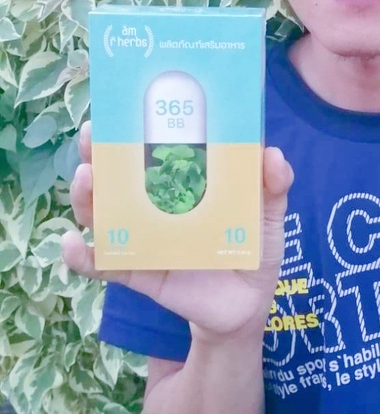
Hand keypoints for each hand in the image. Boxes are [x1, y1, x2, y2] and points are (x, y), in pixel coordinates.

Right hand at [62, 122, 293, 342]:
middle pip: (117, 174)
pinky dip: (82, 257)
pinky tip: (72, 244)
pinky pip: (104, 265)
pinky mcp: (139, 274)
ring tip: (86, 179)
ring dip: (87, 196)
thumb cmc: (255, 249)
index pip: (152, 146)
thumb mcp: (270, 214)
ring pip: (102, 213)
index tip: (118, 106)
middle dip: (97, 152)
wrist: (248, 307)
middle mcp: (156, 204)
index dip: (133, 126)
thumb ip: (274, 185)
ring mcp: (144, 237)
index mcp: (184, 180)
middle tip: (91, 137)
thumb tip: (271, 154)